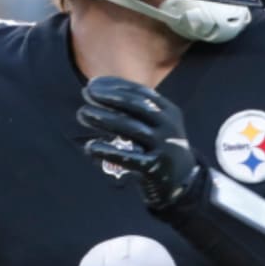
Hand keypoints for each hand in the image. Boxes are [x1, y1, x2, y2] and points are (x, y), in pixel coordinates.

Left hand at [77, 76, 202, 209]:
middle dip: (109, 97)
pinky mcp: (155, 169)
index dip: (116, 86)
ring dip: (104, 119)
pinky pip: (128, 158)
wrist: (181, 182)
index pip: (140, 93)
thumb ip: (133, 108)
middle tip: (86, 93)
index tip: (93, 83)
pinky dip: (108, 152)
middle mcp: (168, 127)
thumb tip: (98, 90)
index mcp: (169, 112)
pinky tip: (90, 147)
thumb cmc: (158, 147)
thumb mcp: (155, 124)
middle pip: (136, 106)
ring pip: (130, 129)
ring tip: (82, 113)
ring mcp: (164, 148)